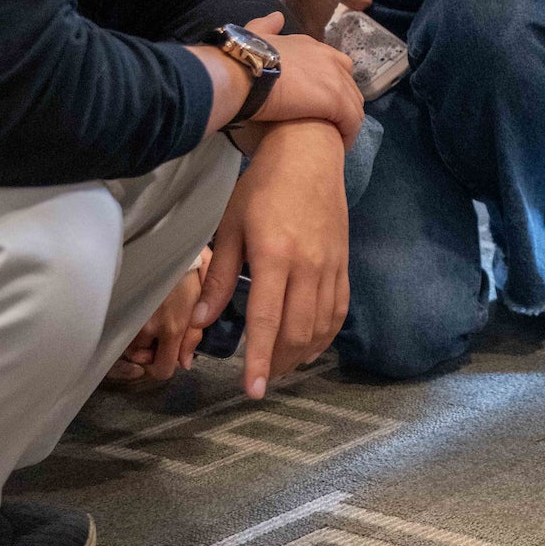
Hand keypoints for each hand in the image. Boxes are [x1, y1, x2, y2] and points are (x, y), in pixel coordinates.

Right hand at [103, 249, 210, 384]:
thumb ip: (196, 331)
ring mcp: (125, 318)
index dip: (167, 363)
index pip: (163, 371)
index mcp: (173, 325)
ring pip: (125, 348)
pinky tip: (129, 317)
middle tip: (157, 335)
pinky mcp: (111, 308)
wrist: (159, 233)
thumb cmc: (187, 258)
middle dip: (150, 355)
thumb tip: (186, 361)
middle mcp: (146, 328)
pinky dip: (119, 331)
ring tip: (144, 320)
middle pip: (140, 363)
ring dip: (134, 341)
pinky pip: (110, 334)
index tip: (170, 350)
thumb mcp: (204, 291)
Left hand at [195, 121, 348, 397]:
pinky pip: (339, 310)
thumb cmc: (262, 187)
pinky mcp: (343, 263)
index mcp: (275, 256)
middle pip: (297, 331)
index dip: (258, 359)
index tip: (251, 390)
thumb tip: (201, 319)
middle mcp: (308, 266)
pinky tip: (310, 346)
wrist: (310, 154)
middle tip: (260, 379)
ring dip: (301, 354)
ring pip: (321, 326)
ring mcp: (331, 266)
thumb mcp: (230, 227)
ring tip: (280, 366)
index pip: (266, 321)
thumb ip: (219, 277)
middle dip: (278, 363)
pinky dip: (326, 336)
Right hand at [243, 11, 362, 148]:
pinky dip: (348, 134)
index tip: (320, 104)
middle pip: (349, 85)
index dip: (330, 86)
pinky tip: (339, 146)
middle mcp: (328, 58)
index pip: (335, 65)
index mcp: (311, 46)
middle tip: (331, 126)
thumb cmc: (243, 58)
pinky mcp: (336, 100)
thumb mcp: (254, 35)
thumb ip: (266, 26)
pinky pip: (351, 121)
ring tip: (336, 140)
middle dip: (343, 106)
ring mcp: (335, 78)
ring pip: (354, 104)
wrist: (242, 73)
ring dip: (347, 123)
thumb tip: (276, 17)